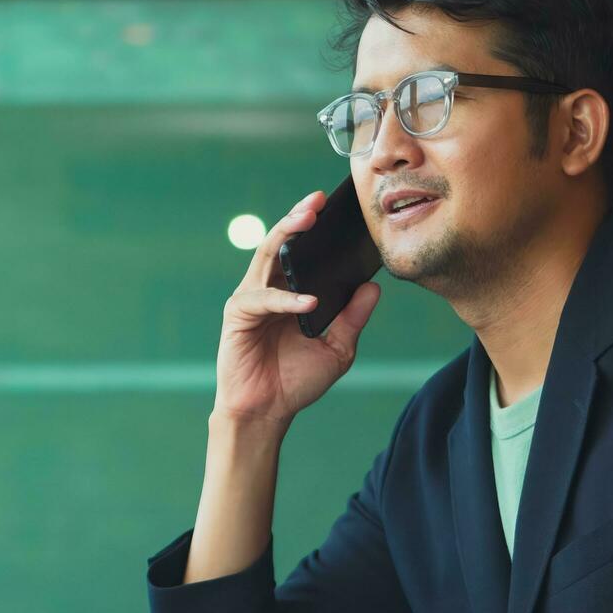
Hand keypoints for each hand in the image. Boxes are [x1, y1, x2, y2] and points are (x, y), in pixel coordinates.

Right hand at [212, 191, 382, 426]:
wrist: (267, 411)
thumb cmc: (295, 381)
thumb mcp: (337, 349)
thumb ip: (352, 319)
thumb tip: (374, 288)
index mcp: (289, 292)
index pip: (303, 252)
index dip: (316, 229)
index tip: (338, 208)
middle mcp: (268, 289)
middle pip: (280, 243)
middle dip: (298, 218)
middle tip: (318, 201)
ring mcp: (251, 299)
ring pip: (266, 256)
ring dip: (286, 235)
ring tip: (307, 220)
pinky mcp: (238, 315)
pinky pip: (263, 299)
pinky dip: (287, 299)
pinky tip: (309, 301)